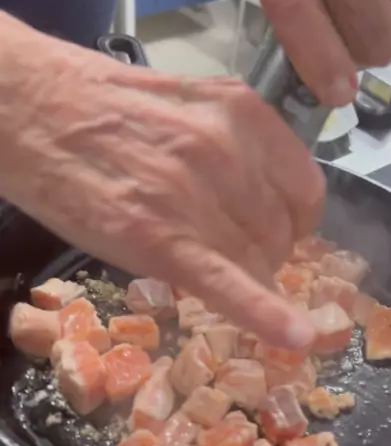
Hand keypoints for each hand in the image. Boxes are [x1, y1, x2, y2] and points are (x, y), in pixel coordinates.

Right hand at [0, 14, 323, 348]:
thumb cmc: (101, 108)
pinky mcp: (161, 240)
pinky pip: (228, 285)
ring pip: (256, 264)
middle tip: (221, 252)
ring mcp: (197, 198)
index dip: (291, 223)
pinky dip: (264, 315)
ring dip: (243, 279)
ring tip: (201, 265)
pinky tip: (295, 338)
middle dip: (262, 255)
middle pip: (280, 234)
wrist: (29, 110)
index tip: (273, 233)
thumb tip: (262, 204)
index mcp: (243, 114)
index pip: (305, 192)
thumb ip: (234, 147)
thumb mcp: (187, 107)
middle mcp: (231, 152)